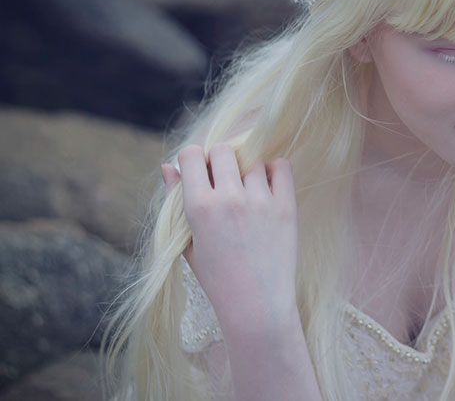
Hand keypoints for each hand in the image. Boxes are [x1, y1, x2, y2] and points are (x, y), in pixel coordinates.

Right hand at [163, 144, 299, 339]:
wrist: (257, 306)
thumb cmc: (217, 278)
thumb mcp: (188, 243)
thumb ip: (176, 202)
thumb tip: (167, 167)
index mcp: (199, 207)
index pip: (192, 154)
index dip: (194, 160)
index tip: (200, 174)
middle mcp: (230, 198)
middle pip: (223, 150)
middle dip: (220, 160)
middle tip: (224, 181)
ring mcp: (261, 201)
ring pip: (253, 158)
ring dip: (248, 168)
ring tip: (247, 191)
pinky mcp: (286, 206)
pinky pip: (282, 167)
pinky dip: (274, 171)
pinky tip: (267, 188)